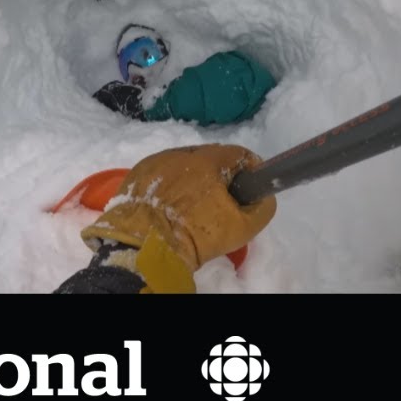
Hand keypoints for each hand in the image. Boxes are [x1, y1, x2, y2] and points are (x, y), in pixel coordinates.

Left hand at [80, 144, 275, 291]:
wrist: (145, 247)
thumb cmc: (196, 235)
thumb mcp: (242, 227)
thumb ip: (262, 206)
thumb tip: (263, 196)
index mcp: (209, 159)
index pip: (239, 154)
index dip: (249, 171)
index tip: (250, 190)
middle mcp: (181, 153)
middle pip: (210, 159)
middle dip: (220, 177)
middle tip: (221, 203)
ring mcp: (156, 162)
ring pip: (184, 166)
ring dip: (193, 180)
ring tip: (192, 208)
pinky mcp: (137, 175)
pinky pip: (162, 176)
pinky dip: (169, 187)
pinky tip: (169, 208)